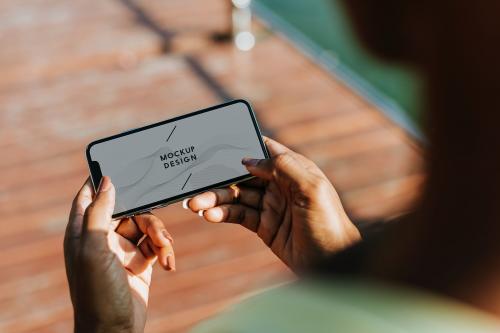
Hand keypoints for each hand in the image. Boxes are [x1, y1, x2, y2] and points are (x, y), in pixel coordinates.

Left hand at [64, 177, 174, 332]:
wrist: (116, 331)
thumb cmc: (97, 293)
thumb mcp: (94, 248)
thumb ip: (99, 212)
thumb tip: (106, 181)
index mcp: (83, 232)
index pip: (89, 196)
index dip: (101, 180)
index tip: (121, 166)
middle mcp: (102, 238)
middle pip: (128, 209)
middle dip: (147, 215)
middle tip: (158, 225)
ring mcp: (123, 251)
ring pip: (147, 227)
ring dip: (160, 236)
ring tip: (166, 251)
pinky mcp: (140, 263)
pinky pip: (156, 246)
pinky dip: (165, 251)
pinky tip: (169, 263)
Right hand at [185, 137, 360, 271]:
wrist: (333, 263)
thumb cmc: (329, 224)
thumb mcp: (312, 189)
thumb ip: (284, 167)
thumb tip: (250, 159)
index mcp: (294, 169)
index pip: (264, 149)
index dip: (242, 145)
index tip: (216, 145)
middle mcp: (281, 184)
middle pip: (244, 175)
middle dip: (220, 178)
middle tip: (196, 183)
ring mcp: (271, 205)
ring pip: (237, 196)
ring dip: (215, 198)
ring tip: (196, 205)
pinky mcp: (264, 225)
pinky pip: (239, 215)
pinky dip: (223, 214)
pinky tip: (210, 215)